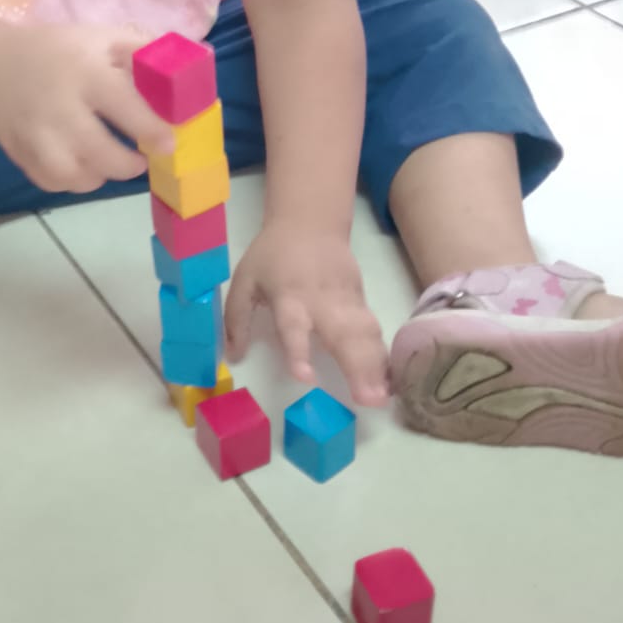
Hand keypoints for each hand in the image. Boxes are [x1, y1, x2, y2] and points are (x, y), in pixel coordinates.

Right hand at [0, 24, 173, 193]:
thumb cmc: (62, 51)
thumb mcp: (102, 38)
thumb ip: (144, 51)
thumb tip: (194, 63)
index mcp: (83, 72)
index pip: (121, 105)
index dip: (149, 128)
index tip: (169, 143)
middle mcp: (57, 106)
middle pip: (99, 152)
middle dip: (129, 164)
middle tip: (141, 159)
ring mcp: (34, 134)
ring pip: (74, 175)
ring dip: (100, 175)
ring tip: (109, 161)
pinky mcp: (19, 154)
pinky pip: (53, 183)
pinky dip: (74, 181)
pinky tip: (82, 164)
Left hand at [224, 221, 389, 406]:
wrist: (309, 223)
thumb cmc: (272, 256)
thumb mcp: (244, 281)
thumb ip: (235, 319)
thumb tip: (232, 357)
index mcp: (288, 297)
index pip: (293, 327)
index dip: (298, 351)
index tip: (306, 376)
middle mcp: (320, 301)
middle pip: (342, 334)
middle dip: (357, 368)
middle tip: (368, 400)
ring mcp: (345, 299)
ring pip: (364, 333)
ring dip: (375, 365)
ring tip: (382, 397)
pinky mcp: (360, 298)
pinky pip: (372, 329)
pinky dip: (382, 354)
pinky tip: (389, 379)